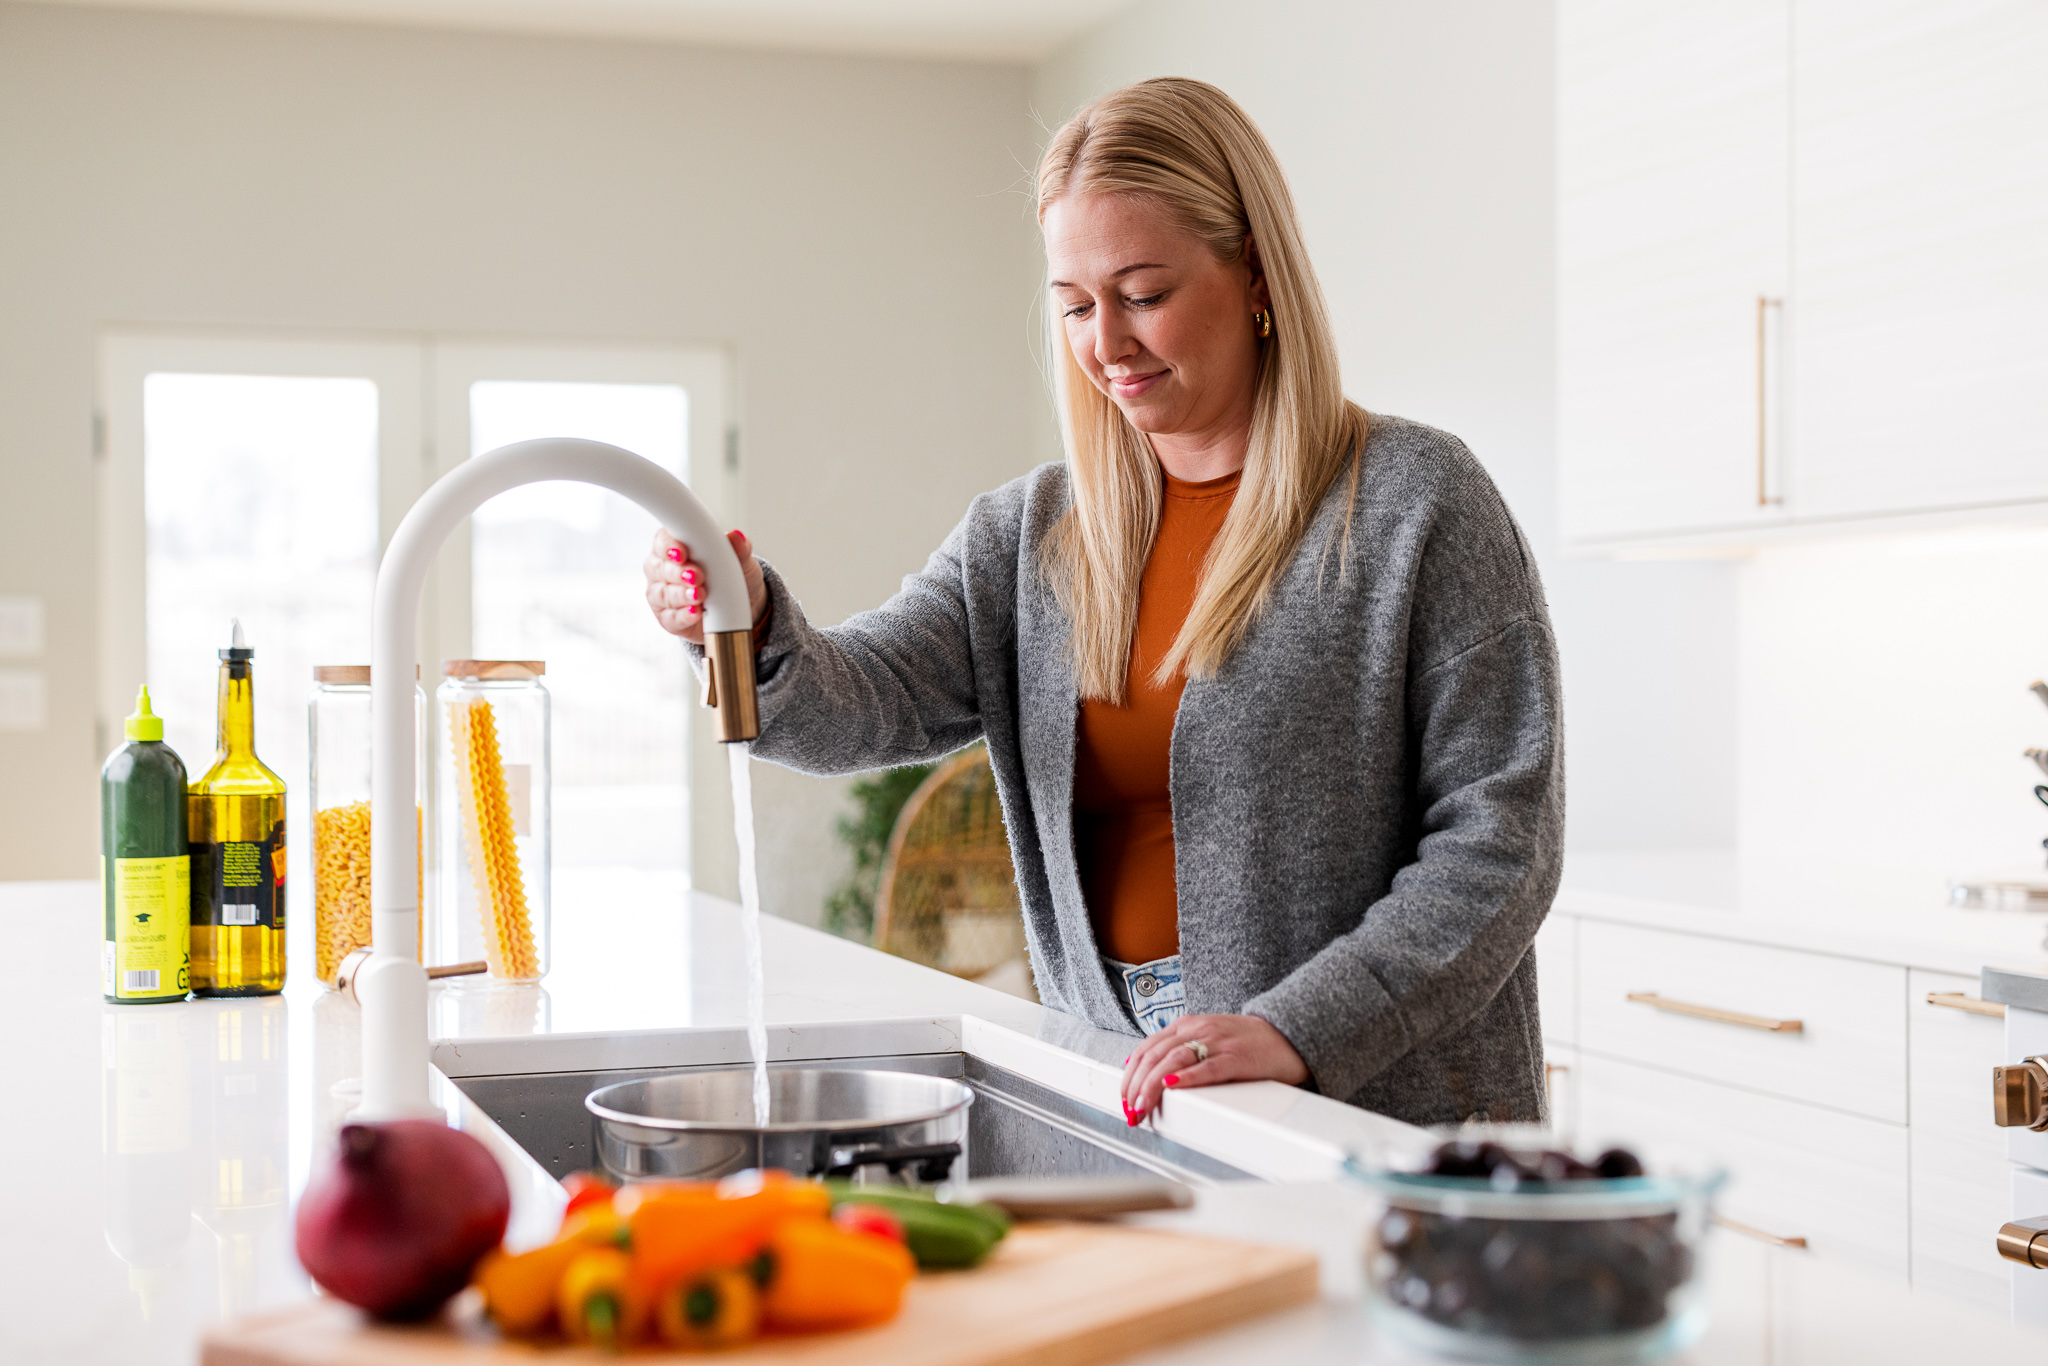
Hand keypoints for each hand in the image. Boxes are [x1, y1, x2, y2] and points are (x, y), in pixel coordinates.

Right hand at [643, 528, 768, 643]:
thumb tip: (737, 536)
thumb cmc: (732, 575)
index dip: (668, 546)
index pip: (662, 541)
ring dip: (681, 595)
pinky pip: (670, 618)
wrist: (743, 605)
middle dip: (678, 573)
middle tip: (697, 576)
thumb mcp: (740, 559)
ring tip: (700, 595)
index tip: (681, 553)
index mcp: (674, 546)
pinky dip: (684, 616)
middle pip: (659, 569)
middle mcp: (662, 569)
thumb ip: (738, 547)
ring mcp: (662, 594)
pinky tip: (696, 613)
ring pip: (662, 594)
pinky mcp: (668, 618)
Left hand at [1120, 1013, 1309, 1123]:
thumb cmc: (1245, 1041)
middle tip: (1130, 1110)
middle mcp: (1197, 1030)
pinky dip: (1185, 1078)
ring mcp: (1216, 1042)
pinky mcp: (1236, 1058)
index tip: (1124, 1098)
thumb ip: (1177, 1049)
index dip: (1129, 1075)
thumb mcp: (1205, 1037)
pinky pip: (1206, 1068)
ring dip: (1151, 1087)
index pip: (1145, 1049)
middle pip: (1153, 1057)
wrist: (1287, 1033)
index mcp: (1186, 1026)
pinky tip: (1171, 1087)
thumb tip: (1147, 1070)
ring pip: (1172, 1062)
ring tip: (1142, 1107)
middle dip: (1135, 1086)